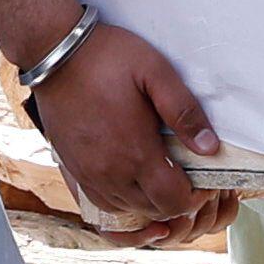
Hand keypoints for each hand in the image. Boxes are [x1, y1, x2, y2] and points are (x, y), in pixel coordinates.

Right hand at [35, 23, 225, 238]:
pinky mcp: (74, 168)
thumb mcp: (155, 72)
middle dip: (176, 201)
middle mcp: (111, 172)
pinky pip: (103, 202)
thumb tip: (209, 146)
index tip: (203, 181)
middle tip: (187, 177)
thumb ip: (184, 110)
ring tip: (161, 178)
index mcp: (136, 152)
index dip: (195, 198)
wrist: (54, 52)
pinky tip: (133, 179)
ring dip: (150, 201)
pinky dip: (123, 199)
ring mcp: (89, 173)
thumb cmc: (106, 57)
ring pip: (129, 210)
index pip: (174, 201)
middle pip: (154, 211)